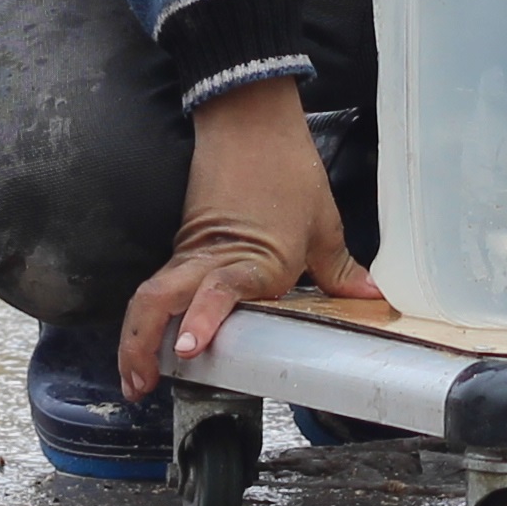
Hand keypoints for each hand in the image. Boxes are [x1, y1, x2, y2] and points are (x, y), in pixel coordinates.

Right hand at [117, 79, 377, 394]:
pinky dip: (148, 316)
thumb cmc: (287, 167)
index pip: (218, 291)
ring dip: (136, 336)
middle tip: (138, 385)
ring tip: (135, 377)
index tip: (186, 349)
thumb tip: (372, 298)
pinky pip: (160, 284)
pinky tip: (147, 342)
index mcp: (253, 260)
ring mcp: (191, 252)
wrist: (251, 120)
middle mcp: (211, 260)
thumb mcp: (322, 223)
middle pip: (158, 300)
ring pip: (151, 295)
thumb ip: (339, 270)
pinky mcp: (185, 244)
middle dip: (140, 345)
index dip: (201, 319)